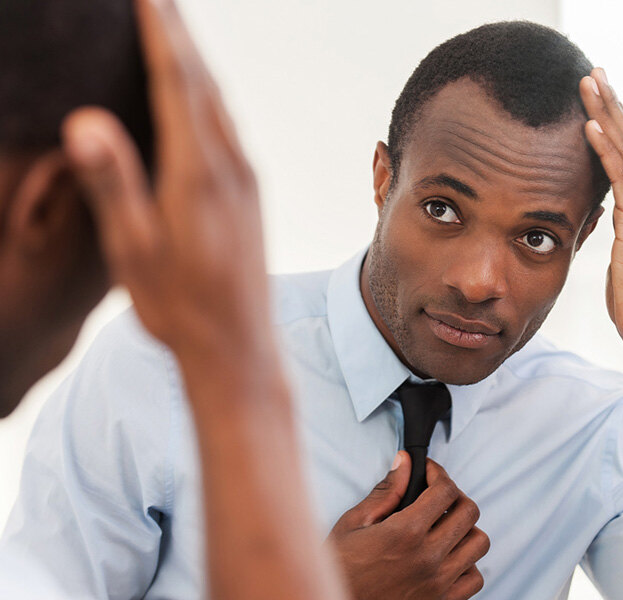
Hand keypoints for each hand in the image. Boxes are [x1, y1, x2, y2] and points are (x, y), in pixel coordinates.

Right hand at [60, 0, 268, 360]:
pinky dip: (206, 93)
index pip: (177, 84)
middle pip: (203, 83)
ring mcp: (246, 180)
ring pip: (219, 103)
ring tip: (172, 27)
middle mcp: (231, 168)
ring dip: (195, 60)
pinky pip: (226, 126)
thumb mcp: (135, 249)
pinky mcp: (250, 194)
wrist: (239, 348)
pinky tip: (196, 94)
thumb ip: (113, 183)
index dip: (161, 35)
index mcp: (199, 173)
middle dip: (178, 34)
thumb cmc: (179, 305)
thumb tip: (87, 121)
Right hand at [327, 454, 488, 599]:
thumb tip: (405, 463)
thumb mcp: (352, 525)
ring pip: (479, 542)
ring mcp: (438, 582)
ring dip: (466, 529)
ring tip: (445, 527)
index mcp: (405, 533)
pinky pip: (475, 577)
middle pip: (469, 512)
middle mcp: (427, 557)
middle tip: (437, 497)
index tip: (429, 473)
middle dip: (455, 496)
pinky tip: (448, 557)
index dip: (438, 473)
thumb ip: (385, 493)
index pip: (445, 490)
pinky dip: (468, 563)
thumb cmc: (338, 570)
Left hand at [579, 68, 622, 352]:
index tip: (602, 95)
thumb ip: (621, 229)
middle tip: (595, 72)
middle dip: (614, 105)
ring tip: (590, 83)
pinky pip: (620, 177)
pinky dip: (604, 148)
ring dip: (607, 114)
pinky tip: (589, 125)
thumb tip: (606, 215)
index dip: (618, 123)